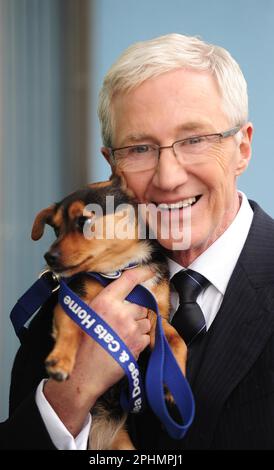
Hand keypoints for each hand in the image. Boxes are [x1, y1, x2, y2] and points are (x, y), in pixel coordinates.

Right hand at [44, 266, 153, 435]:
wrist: (83, 373)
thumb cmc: (79, 344)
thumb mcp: (83, 315)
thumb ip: (100, 300)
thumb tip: (114, 291)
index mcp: (105, 302)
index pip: (129, 280)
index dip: (142, 272)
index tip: (151, 268)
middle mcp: (120, 313)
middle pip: (140, 303)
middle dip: (135, 310)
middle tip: (121, 321)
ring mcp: (131, 329)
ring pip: (145, 320)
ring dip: (138, 325)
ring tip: (121, 334)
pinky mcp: (138, 344)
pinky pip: (147, 336)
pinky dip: (140, 339)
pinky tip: (125, 344)